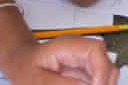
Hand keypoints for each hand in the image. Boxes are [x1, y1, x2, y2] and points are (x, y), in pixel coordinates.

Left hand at [4, 38, 118, 84]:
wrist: (21, 63)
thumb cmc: (25, 67)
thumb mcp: (37, 80)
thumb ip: (61, 84)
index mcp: (68, 46)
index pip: (96, 50)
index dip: (101, 70)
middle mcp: (80, 51)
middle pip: (106, 62)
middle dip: (105, 80)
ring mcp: (83, 60)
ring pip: (106, 72)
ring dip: (102, 83)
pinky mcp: (84, 71)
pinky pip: (97, 79)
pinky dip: (96, 84)